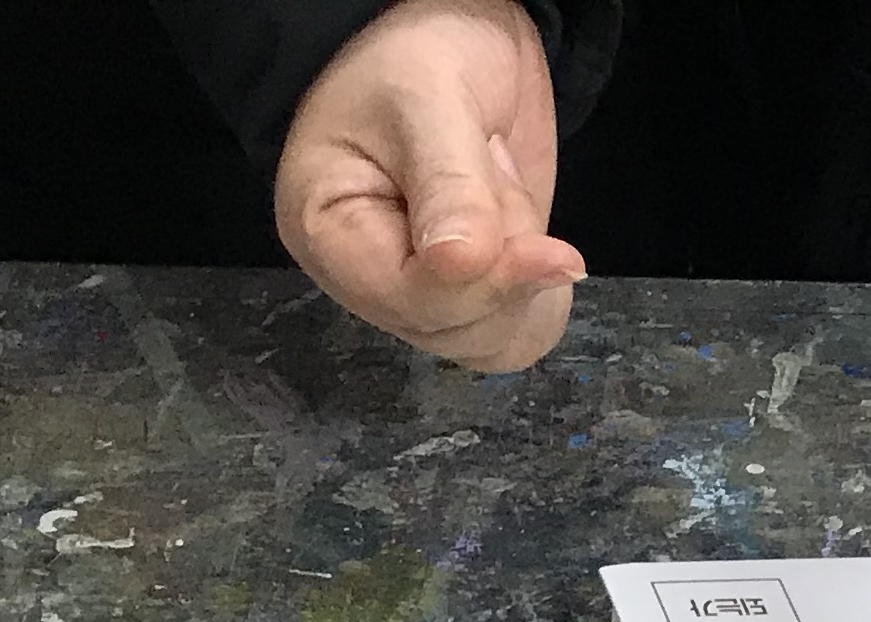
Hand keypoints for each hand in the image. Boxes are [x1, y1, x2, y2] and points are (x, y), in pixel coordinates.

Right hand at [278, 0, 586, 375]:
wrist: (458, 33)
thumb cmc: (416, 51)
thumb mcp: (426, 99)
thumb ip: (446, 185)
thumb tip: (463, 263)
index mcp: (328, 233)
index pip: (408, 300)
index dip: (480, 281)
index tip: (542, 248)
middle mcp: (368, 280)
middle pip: (456, 330)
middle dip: (502, 259)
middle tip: (490, 167)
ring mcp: (419, 294)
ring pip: (492, 340)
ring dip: (522, 271)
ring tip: (494, 186)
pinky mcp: (466, 297)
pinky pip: (516, 334)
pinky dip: (538, 294)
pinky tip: (520, 230)